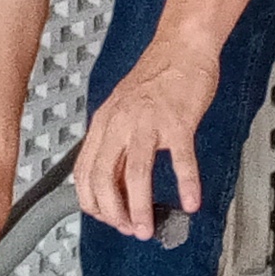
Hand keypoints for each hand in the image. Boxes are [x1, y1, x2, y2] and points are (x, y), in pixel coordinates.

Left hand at [78, 40, 218, 240]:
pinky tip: (190, 201)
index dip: (93, 203)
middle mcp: (121, 123)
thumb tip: (117, 182)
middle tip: (129, 229)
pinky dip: (186, 184)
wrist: (182, 46)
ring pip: (135, 174)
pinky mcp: (178, 121)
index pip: (84, 173)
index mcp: (104, 122)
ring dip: (141, 208)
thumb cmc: (157, 77)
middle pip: (104, 178)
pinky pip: (180, 159)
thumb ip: (117, 142)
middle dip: (114, 213)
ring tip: (148, 228)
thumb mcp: (124, 109)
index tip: (108, 218)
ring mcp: (149, 122)